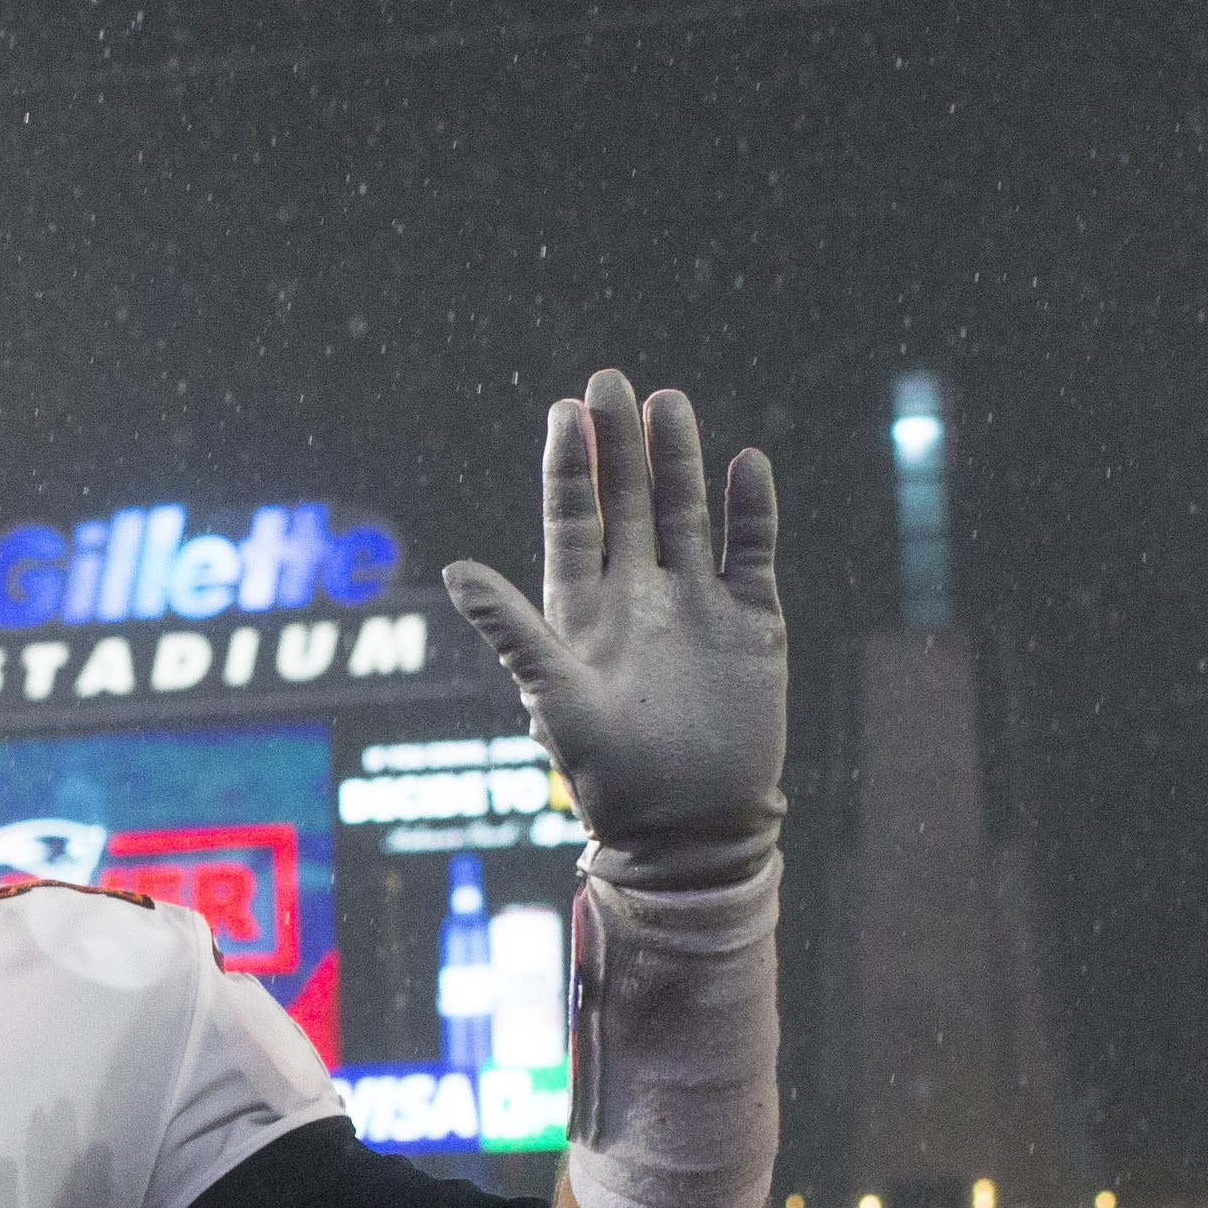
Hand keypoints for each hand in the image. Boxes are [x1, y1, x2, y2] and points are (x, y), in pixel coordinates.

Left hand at [440, 370, 783, 893]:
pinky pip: (752, 554)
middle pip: (628, 502)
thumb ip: (512, 631)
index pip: (573, 520)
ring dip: (679, 462)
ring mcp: (698, 607)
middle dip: (618, 444)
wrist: (690, 828)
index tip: (565, 409)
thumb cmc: (610, 774)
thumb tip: (454, 571)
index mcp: (584, 610)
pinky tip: (747, 463)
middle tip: (609, 378)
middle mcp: (639, 597)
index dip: (568, 467)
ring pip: (686, 515)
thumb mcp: (554, 698)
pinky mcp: (753, 625)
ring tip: (668, 403)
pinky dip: (751, 510)